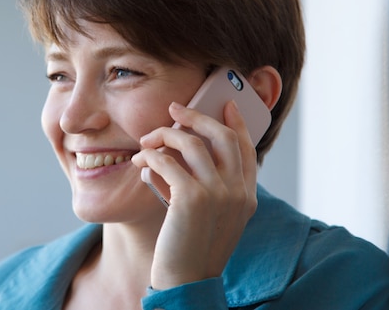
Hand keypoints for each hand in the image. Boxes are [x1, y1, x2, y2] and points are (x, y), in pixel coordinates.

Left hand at [131, 100, 257, 289]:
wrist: (186, 282)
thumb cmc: (192, 247)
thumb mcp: (212, 216)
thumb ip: (210, 185)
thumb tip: (184, 150)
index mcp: (247, 197)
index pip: (247, 149)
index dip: (237, 123)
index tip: (227, 105)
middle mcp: (238, 192)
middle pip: (222, 136)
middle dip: (197, 116)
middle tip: (175, 108)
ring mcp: (218, 194)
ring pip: (192, 144)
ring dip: (165, 135)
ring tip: (147, 140)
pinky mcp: (192, 199)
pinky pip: (167, 162)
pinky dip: (150, 157)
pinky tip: (141, 162)